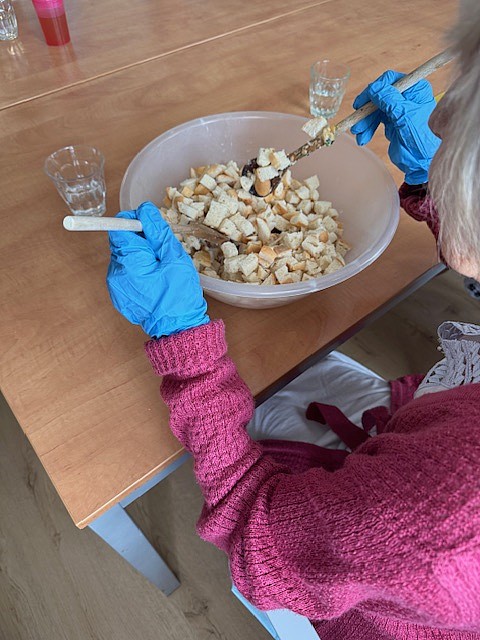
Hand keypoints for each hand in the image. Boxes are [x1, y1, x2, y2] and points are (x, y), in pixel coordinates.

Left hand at [107, 201, 208, 337]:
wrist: (177, 328)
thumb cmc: (179, 294)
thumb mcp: (174, 257)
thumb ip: (157, 231)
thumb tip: (144, 210)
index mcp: (129, 261)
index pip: (118, 228)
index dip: (134, 222)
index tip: (151, 229)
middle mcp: (116, 272)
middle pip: (120, 242)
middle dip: (139, 241)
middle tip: (161, 253)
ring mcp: (114, 286)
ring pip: (123, 257)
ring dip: (139, 257)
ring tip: (159, 270)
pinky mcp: (118, 295)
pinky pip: (124, 272)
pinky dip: (137, 271)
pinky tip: (153, 281)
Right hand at [350, 70, 440, 184]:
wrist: (424, 162)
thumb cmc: (423, 139)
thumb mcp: (404, 116)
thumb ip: (389, 100)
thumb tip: (373, 87)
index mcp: (415, 90)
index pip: (390, 81)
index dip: (374, 90)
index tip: (361, 103)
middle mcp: (407, 97)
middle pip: (380, 96)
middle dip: (367, 110)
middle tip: (357, 123)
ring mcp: (399, 110)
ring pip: (375, 109)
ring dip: (365, 121)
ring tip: (359, 135)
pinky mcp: (392, 123)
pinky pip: (375, 121)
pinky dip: (368, 129)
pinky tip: (363, 138)